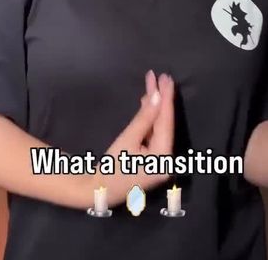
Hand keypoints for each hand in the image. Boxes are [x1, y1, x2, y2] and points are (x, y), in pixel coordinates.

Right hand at [85, 70, 174, 207]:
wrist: (99, 190)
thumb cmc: (112, 167)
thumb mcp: (127, 140)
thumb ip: (144, 118)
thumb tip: (157, 96)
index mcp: (164, 156)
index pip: (167, 121)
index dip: (166, 98)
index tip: (166, 79)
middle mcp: (168, 158)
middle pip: (165, 122)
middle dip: (162, 98)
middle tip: (162, 76)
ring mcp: (162, 159)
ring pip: (160, 126)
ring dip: (156, 106)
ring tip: (155, 84)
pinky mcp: (154, 157)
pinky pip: (155, 132)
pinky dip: (151, 118)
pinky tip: (149, 102)